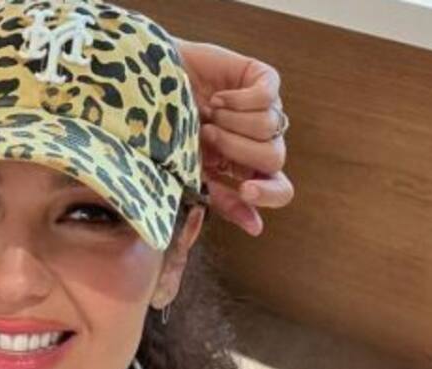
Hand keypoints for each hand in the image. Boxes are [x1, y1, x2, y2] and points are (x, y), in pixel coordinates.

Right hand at [175, 39, 293, 235]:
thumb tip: (257, 228)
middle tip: (206, 134)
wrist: (150, 87)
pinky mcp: (263, 78)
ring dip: (230, 122)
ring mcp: (266, 107)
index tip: (245, 190)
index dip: (269, 193)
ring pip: (269, 127)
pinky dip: (237, 100)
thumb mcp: (190, 172)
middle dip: (235, 147)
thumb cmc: (168, 132)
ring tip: (207, 114)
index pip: (280, 189)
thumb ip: (222, 199)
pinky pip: (266, 96)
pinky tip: (218, 98)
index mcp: (247, 167)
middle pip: (274, 158)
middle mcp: (262, 139)